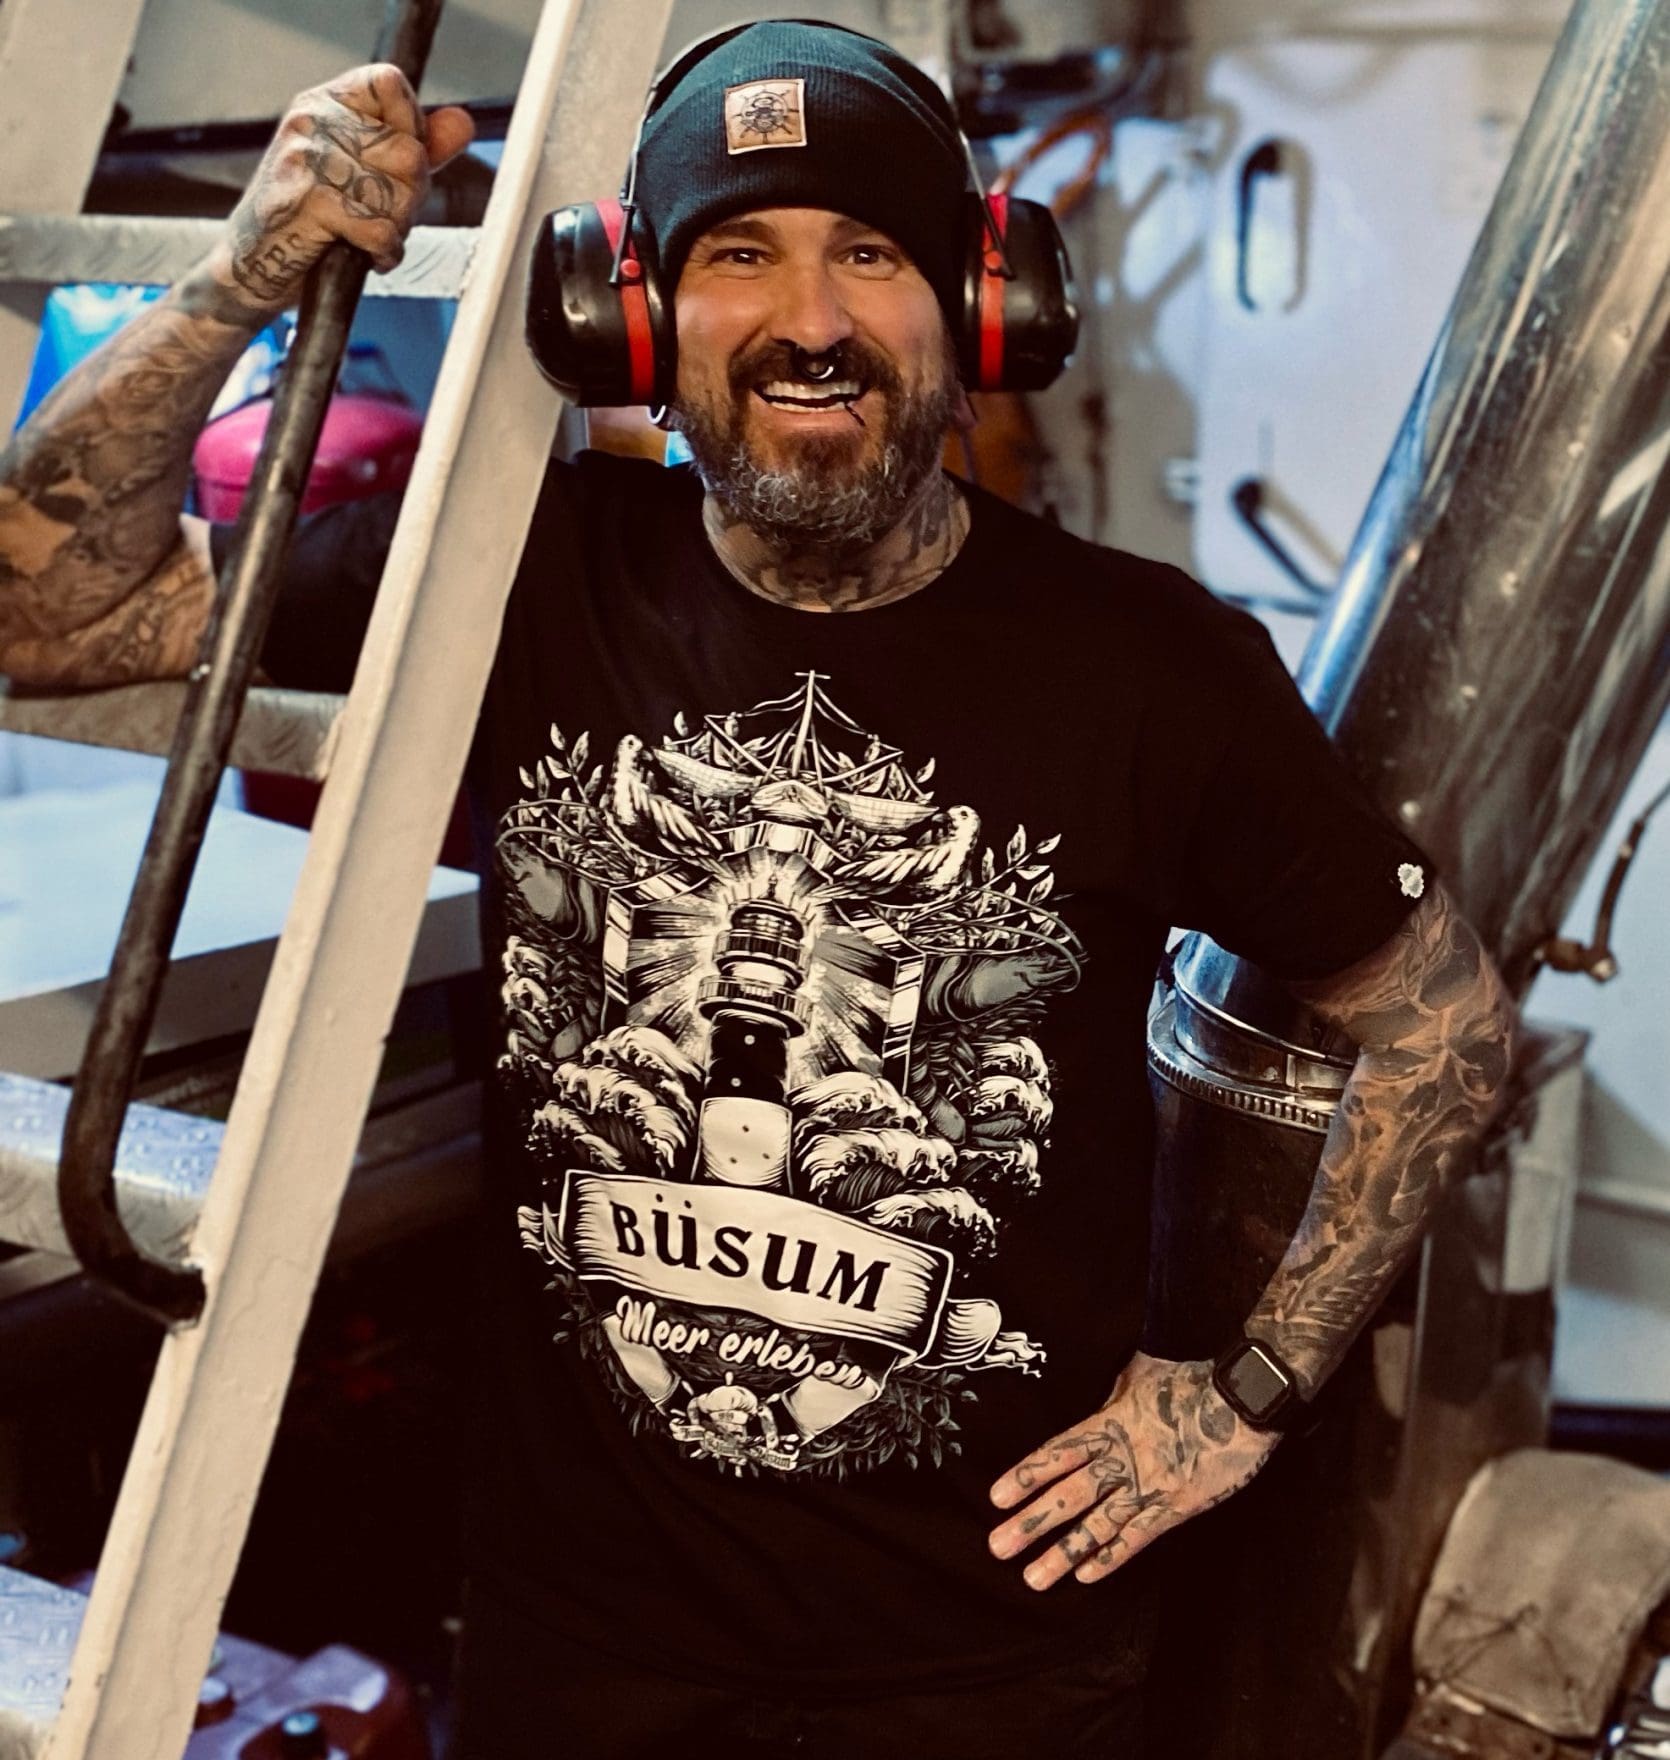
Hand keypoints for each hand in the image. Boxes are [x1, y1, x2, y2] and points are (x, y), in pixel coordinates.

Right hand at [211, 64, 474, 318]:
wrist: (249, 265)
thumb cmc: (309, 219)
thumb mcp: (364, 173)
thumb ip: (417, 147)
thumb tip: (464, 123)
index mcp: (324, 103)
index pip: (389, 83)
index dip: (411, 127)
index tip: (397, 164)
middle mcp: (311, 121)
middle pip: (409, 152)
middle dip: (411, 197)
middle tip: (385, 215)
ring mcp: (305, 160)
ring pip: (398, 193)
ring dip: (396, 228)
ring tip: (371, 236)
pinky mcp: (305, 203)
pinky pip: (380, 228)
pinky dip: (385, 252)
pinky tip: (368, 255)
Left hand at [986, 1350, 1277, 1590]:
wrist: (1242, 1400)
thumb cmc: (1192, 1381)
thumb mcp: (1142, 1372)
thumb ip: (1113, 1392)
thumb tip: (1095, 1397)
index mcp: (1109, 1422)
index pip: (1057, 1454)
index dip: (1025, 1476)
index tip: (996, 1499)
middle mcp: (1122, 1459)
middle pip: (1069, 1496)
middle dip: (1032, 1524)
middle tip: (998, 1549)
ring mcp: (1149, 1487)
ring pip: (1098, 1525)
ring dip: (1064, 1554)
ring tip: (1034, 1578)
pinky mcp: (1176, 1508)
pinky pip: (1138, 1538)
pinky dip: (1111, 1558)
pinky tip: (1086, 1577)